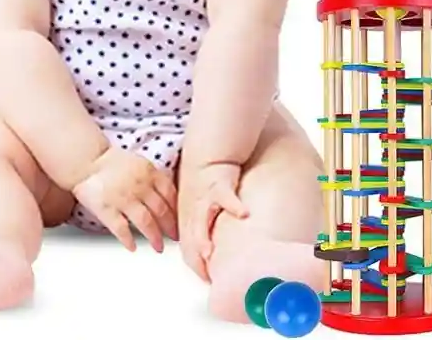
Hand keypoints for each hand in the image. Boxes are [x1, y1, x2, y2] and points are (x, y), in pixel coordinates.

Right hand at [72, 148, 177, 252]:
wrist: (88, 160)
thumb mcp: (141, 163)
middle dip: (170, 227)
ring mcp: (123, 198)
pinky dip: (128, 239)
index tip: (181, 222)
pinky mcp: (106, 208)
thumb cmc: (114, 163)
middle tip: (174, 238)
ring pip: (145, 221)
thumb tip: (171, 198)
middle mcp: (139, 185)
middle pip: (161, 210)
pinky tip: (133, 247)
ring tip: (159, 247)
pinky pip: (120, 228)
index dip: (177, 211)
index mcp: (150, 172)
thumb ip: (155, 179)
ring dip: (154, 237)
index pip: (170, 194)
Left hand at [178, 162, 249, 281]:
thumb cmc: (205, 182)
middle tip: (208, 276)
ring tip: (209, 252)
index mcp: (187, 218)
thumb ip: (200, 228)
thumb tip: (210, 253)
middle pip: (190, 239)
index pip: (187, 248)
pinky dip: (233, 205)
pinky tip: (243, 214)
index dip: (195, 265)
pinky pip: (226, 196)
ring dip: (203, 236)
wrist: (207, 152)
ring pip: (201, 220)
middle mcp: (193, 211)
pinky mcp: (219, 185)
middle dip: (197, 259)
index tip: (207, 279)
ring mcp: (205, 198)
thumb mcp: (196, 206)